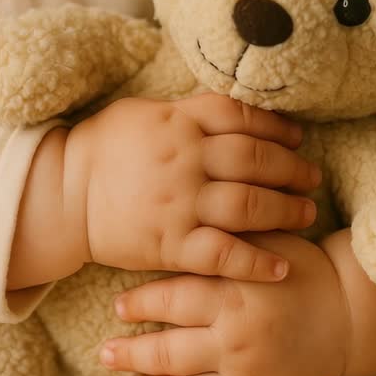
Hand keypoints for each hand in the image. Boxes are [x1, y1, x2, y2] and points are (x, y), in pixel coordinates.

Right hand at [64, 94, 321, 281]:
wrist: (63, 195)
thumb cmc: (103, 148)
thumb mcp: (144, 113)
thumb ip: (188, 112)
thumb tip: (232, 109)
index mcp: (178, 121)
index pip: (241, 116)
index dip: (276, 125)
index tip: (297, 137)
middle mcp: (185, 159)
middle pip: (255, 159)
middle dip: (292, 168)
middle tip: (313, 176)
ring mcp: (180, 203)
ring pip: (249, 205)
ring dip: (287, 210)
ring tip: (307, 213)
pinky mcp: (172, 244)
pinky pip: (224, 254)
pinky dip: (258, 261)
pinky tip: (283, 265)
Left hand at [98, 232, 348, 375]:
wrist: (351, 312)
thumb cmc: (301, 267)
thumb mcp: (262, 243)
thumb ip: (222, 242)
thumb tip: (175, 228)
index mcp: (233, 293)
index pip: (171, 300)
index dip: (140, 304)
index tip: (117, 307)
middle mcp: (236, 340)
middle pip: (169, 350)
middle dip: (131, 354)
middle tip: (104, 354)